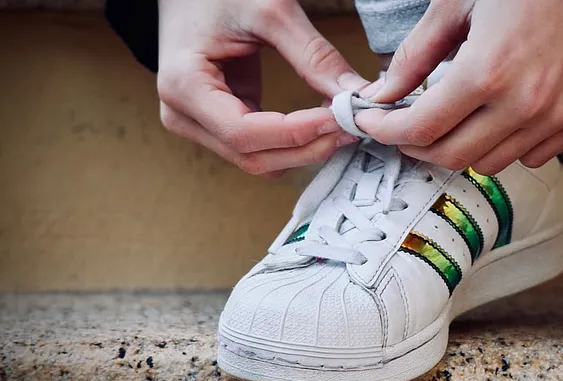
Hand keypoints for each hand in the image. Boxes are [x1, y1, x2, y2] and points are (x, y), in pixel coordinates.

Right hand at [156, 0, 366, 174]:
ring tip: (337, 122)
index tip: (340, 119)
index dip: (297, 133)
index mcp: (184, 85)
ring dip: (302, 150)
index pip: (244, 133)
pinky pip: (259, 148)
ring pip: (258, 161)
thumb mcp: (270, 11)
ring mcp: (196, 124)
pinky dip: (292, 141)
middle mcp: (182, 115)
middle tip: (350, 125)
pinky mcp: (216, 123)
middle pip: (253, 157)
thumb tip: (356, 94)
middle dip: (306, 147)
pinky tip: (319, 120)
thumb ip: (314, 55)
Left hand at [356, 0, 562, 172]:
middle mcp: (525, 103)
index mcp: (486, 71)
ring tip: (458, 118)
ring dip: (463, 147)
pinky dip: (509, 145)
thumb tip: (381, 94)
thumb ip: (413, 57)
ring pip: (490, 163)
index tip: (374, 125)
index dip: (387, 132)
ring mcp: (559, 115)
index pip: (421, 129)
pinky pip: (532, 156)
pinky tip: (502, 115)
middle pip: (451, 157)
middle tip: (407, 129)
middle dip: (417, 147)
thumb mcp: (454, 5)